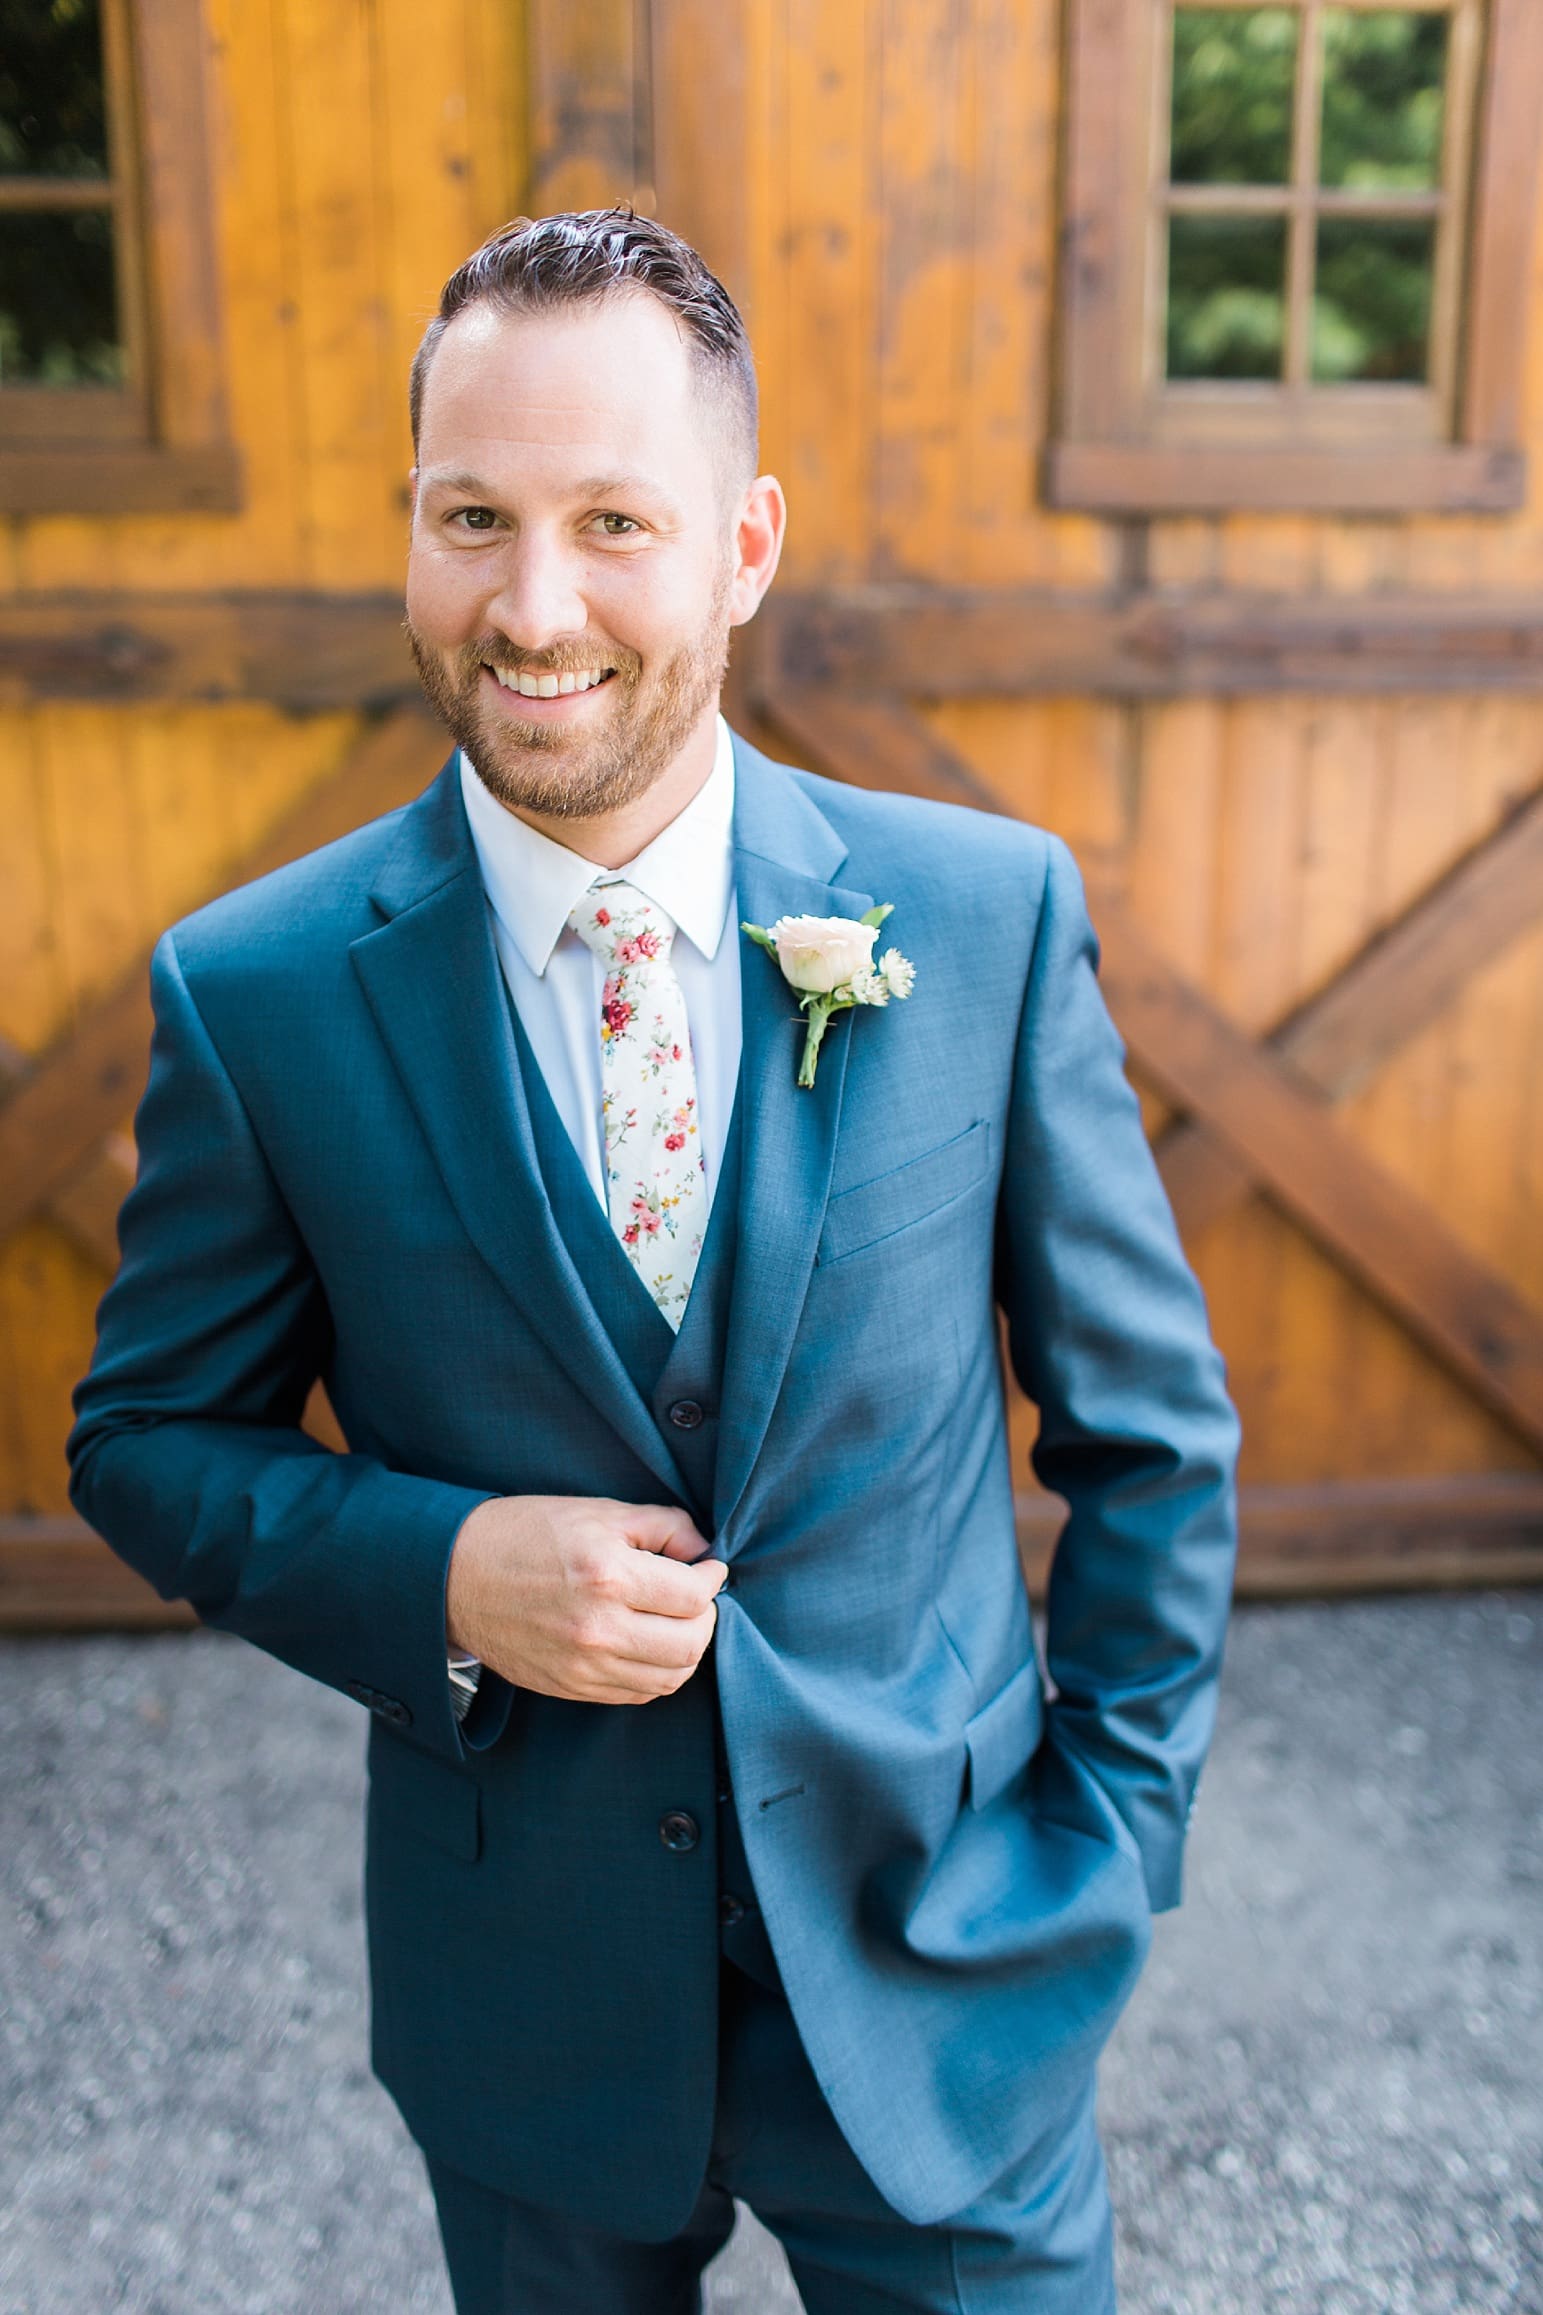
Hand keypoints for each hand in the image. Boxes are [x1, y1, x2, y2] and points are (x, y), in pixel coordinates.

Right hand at [445, 1495, 724, 1704]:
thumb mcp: (598, 1512)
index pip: (694, 1595)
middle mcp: (599, 1628)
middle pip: (691, 1643)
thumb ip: (663, 1526)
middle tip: (696, 1596)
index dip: (713, 1578)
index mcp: (608, 1575)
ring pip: (670, 1677)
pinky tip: (649, 1645)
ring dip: (687, 1649)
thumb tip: (704, 1551)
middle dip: (706, 1617)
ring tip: (677, 1622)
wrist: (456, 1576)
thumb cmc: (527, 1533)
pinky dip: (657, 1673)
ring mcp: (583, 1666)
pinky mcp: (571, 1687)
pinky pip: (637, 1694)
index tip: (709, 1567)